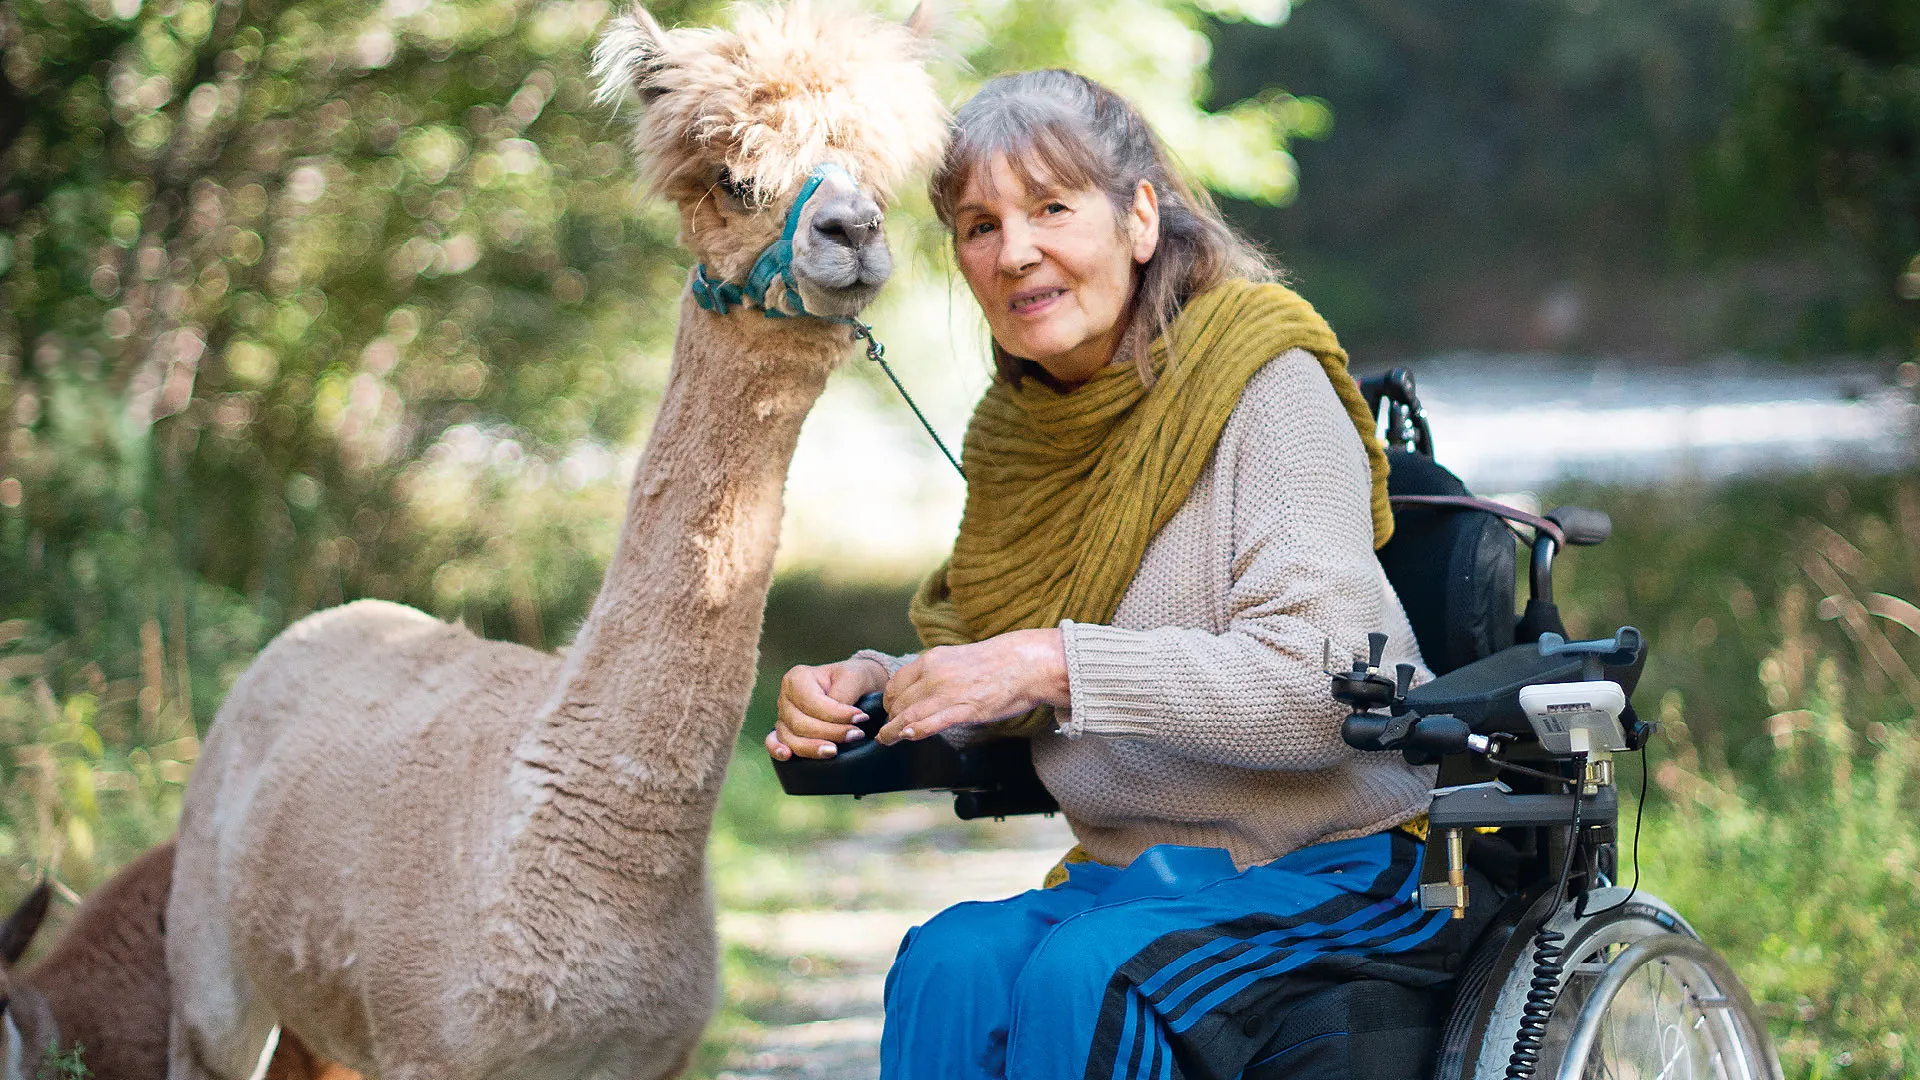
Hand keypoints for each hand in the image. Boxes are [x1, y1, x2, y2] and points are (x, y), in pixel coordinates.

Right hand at [767, 657, 888, 760]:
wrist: (856, 687)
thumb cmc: (853, 679)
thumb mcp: (855, 676)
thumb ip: (845, 693)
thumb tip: (838, 717)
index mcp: (798, 678)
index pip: (812, 702)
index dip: (836, 714)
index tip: (861, 717)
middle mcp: (786, 697)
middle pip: (800, 723)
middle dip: (830, 732)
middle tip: (857, 734)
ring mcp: (783, 716)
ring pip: (790, 738)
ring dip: (813, 747)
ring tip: (835, 751)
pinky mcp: (784, 732)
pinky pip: (773, 742)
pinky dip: (777, 749)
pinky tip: (788, 756)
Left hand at [879, 629, 1067, 743]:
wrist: (1026, 663)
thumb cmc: (998, 662)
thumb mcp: (958, 658)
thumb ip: (938, 671)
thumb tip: (924, 688)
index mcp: (932, 659)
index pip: (896, 683)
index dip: (889, 700)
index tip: (890, 711)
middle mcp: (934, 673)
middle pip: (899, 701)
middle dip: (891, 717)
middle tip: (889, 729)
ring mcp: (948, 692)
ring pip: (908, 714)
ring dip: (893, 730)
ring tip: (886, 739)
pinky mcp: (964, 709)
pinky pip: (931, 723)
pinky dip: (914, 731)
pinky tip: (905, 738)